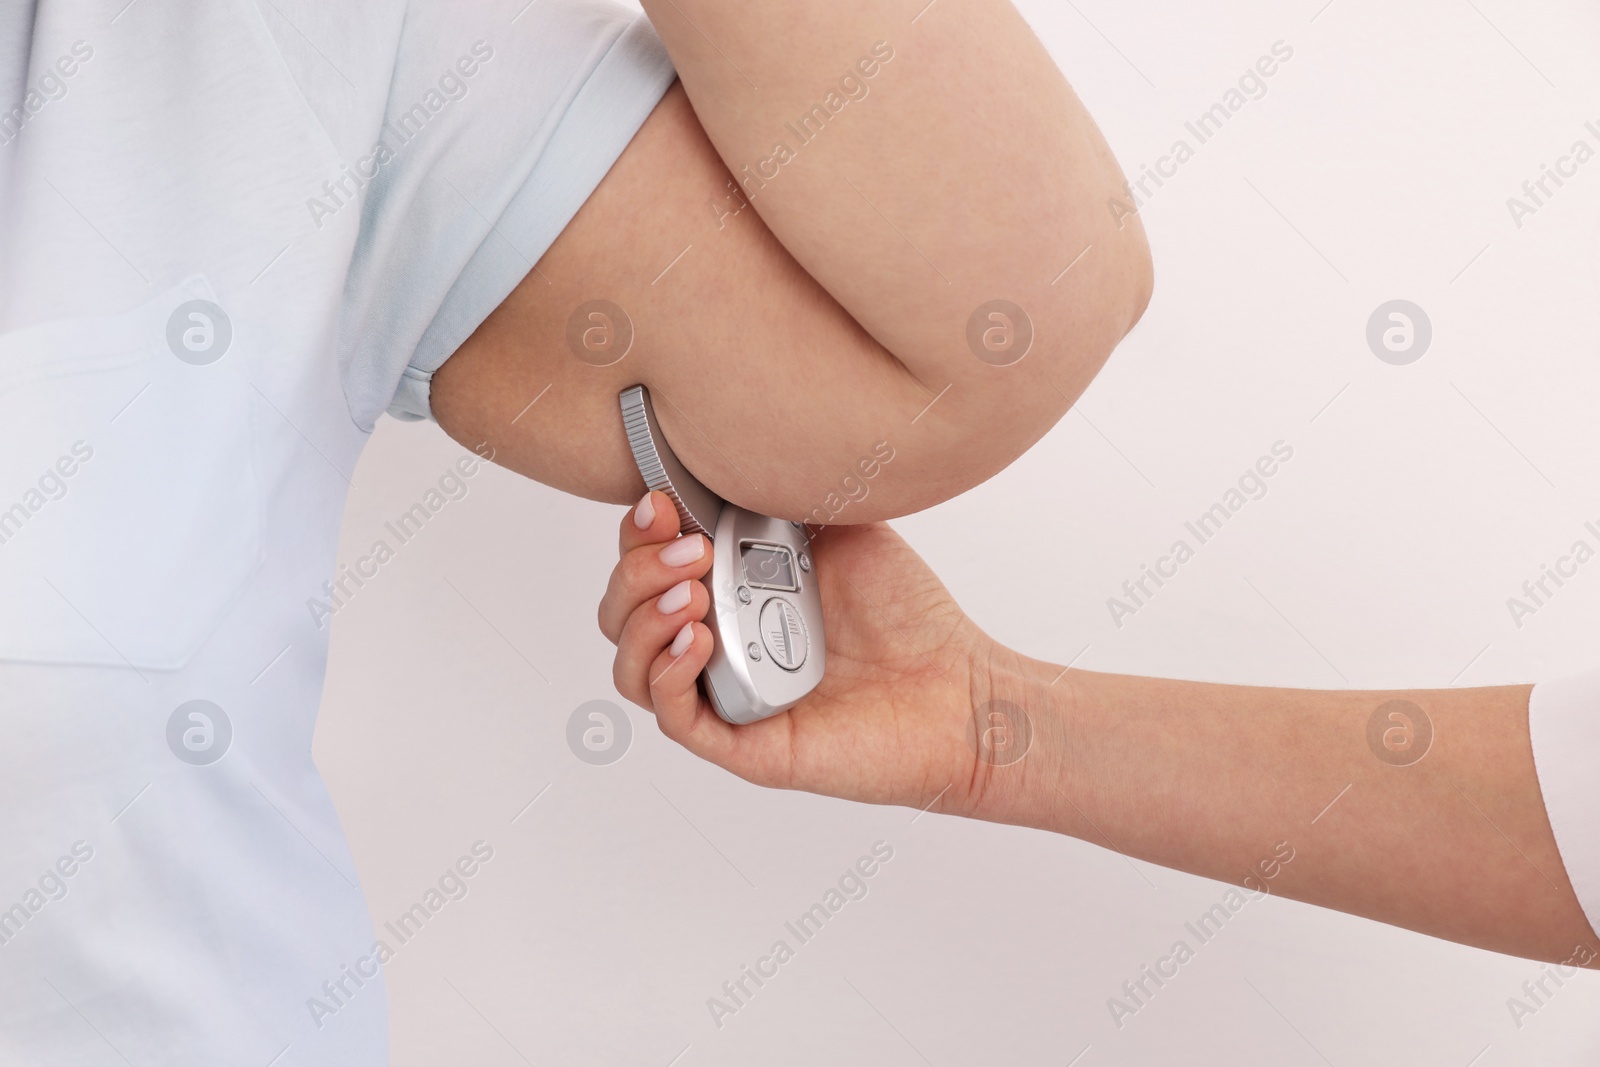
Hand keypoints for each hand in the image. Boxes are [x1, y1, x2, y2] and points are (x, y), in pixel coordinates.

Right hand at [598, 492, 1007, 815]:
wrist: (958, 685)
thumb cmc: (906, 615)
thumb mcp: (842, 529)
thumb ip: (785, 494)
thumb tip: (738, 447)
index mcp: (726, 592)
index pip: (645, 563)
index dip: (638, 533)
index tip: (661, 501)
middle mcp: (713, 642)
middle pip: (622, 612)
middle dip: (638, 571)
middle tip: (690, 548)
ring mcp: (723, 693)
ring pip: (632, 668)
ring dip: (644, 621)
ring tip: (692, 592)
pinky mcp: (743, 743)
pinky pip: (676, 718)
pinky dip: (670, 675)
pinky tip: (701, 640)